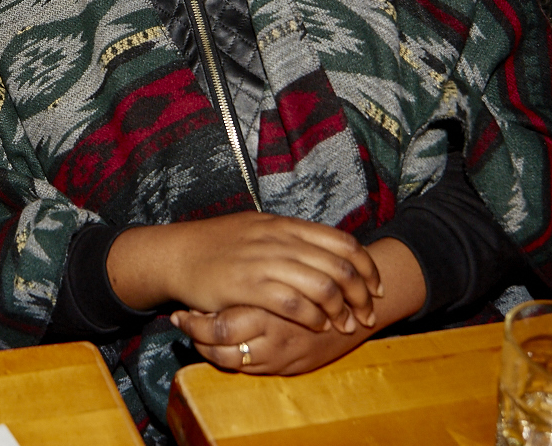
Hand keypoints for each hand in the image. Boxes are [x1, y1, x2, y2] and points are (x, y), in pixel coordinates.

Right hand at [169, 237, 428, 374]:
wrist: (176, 253)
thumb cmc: (216, 244)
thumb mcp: (258, 228)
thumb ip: (290, 237)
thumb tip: (320, 246)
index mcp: (286, 226)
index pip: (343, 243)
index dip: (366, 267)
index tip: (375, 287)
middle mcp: (280, 241)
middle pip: (340, 267)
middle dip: (361, 295)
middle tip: (367, 314)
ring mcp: (265, 262)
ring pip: (322, 287)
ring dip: (341, 310)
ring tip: (345, 325)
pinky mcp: (248, 286)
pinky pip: (293, 304)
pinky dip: (313, 317)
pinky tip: (317, 326)